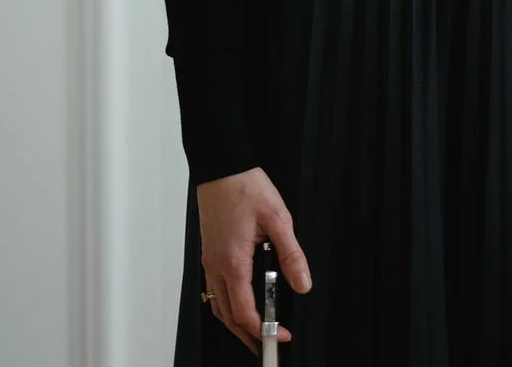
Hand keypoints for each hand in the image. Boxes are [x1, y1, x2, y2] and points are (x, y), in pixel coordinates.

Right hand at [196, 165, 312, 354]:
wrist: (221, 164)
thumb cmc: (245, 186)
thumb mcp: (278, 218)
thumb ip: (291, 254)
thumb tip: (303, 284)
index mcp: (233, 262)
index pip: (245, 312)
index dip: (263, 331)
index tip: (281, 336)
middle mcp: (216, 266)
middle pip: (227, 316)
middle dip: (247, 336)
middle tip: (267, 346)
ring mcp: (210, 260)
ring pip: (217, 305)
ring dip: (235, 322)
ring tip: (254, 331)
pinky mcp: (209, 251)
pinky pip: (213, 289)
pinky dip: (226, 304)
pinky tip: (239, 300)